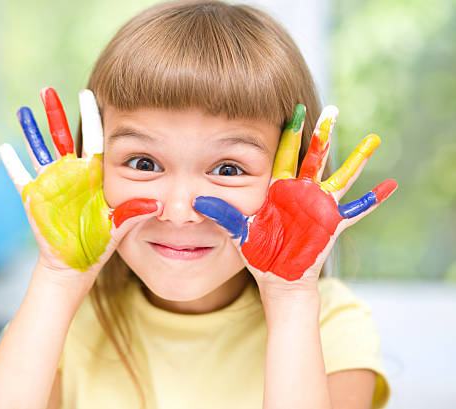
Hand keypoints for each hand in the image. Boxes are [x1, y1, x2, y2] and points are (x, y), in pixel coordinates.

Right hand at [0, 87, 160, 281]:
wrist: (76, 263)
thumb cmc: (99, 244)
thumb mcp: (118, 227)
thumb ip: (134, 213)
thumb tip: (157, 204)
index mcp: (92, 175)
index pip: (92, 138)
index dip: (90, 116)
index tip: (88, 92)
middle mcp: (71, 173)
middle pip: (61, 136)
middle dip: (54, 113)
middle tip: (47, 89)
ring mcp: (50, 183)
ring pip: (39, 150)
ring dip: (30, 131)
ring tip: (24, 109)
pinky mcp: (33, 197)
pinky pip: (19, 176)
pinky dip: (11, 162)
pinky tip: (3, 147)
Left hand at [193, 105, 396, 288]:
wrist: (277, 277)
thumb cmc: (258, 252)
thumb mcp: (239, 230)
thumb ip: (221, 213)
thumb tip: (195, 199)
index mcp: (279, 189)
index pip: (285, 154)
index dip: (290, 132)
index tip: (293, 108)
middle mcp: (301, 192)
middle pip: (315, 157)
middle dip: (322, 134)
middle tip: (331, 109)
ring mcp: (320, 206)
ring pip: (340, 176)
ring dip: (357, 159)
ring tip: (373, 139)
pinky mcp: (333, 224)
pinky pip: (356, 209)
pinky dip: (373, 199)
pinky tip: (391, 185)